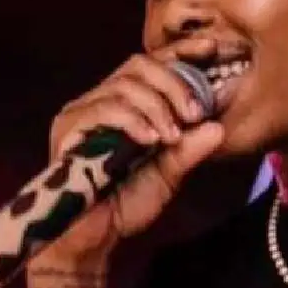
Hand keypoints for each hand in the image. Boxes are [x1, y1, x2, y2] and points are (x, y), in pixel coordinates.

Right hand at [40, 53, 223, 263]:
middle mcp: (101, 101)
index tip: (211, 49)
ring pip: (124, 84)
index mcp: (126, 106)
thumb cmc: (125, 205)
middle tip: (193, 113)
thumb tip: (219, 128)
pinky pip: (104, 109)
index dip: (181, 52)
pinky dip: (132, 120)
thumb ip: (190, 151)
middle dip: (173, 83)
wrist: (93, 238)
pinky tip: (150, 140)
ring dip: (156, 106)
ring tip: (171, 135)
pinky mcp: (68, 128)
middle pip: (139, 66)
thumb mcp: (168, 175)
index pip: (153, 65)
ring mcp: (82, 112)